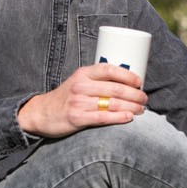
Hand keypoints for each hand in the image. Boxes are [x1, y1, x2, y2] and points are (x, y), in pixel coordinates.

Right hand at [17, 64, 146, 138]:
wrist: (42, 113)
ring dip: (131, 107)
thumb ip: (97, 81)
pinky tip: (129, 118)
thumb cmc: (67, 97)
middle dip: (135, 94)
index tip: (140, 82)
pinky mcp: (77, 118)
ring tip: (141, 109)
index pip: (109, 69)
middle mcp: (81, 86)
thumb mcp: (79, 82)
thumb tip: (127, 84)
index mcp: (83, 74)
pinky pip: (103, 117)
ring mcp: (79, 102)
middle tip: (144, 98)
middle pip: (115, 89)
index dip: (128, 75)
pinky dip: (119, 118)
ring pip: (112, 103)